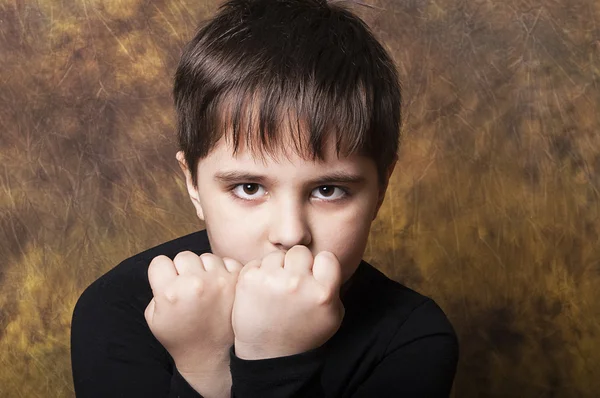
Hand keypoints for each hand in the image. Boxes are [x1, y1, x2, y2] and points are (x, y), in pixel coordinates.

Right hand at [144, 252, 241, 396]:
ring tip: (205, 290)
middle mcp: (195, 283)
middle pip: (183, 256)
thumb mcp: (154, 318)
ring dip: (203, 269)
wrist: (212, 355)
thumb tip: (168, 269)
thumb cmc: (181, 336)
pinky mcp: (237, 280)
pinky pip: (225, 261)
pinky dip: (222, 271)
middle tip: (188, 289)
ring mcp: (219, 281)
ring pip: (205, 257)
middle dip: (183, 270)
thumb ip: (156, 289)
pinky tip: (219, 289)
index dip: (163, 273)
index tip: (169, 284)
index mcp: (170, 292)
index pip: (160, 262)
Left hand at [232, 246, 344, 359]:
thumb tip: (325, 261)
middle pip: (300, 252)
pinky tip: (261, 292)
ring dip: (276, 269)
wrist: (268, 355)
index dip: (319, 267)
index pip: (326, 257)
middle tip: (292, 285)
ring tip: (275, 291)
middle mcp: (297, 283)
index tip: (313, 278)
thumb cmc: (303, 333)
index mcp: (322, 292)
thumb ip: (333, 286)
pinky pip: (257, 263)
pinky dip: (259, 274)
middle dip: (296, 265)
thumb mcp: (332, 315)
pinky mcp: (248, 280)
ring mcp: (271, 280)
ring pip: (277, 256)